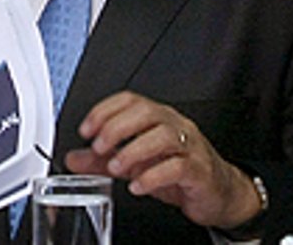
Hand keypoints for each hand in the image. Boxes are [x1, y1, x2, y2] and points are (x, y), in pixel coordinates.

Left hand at [63, 91, 262, 229]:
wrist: (219, 193)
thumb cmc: (179, 171)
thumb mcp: (135, 163)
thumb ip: (103, 159)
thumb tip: (73, 158)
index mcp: (158, 118)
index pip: (130, 100)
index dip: (104, 110)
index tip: (85, 129)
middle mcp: (175, 126)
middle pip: (145, 112)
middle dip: (116, 128)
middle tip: (98, 148)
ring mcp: (191, 146)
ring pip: (163, 136)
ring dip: (133, 151)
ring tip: (115, 167)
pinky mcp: (200, 170)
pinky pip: (178, 167)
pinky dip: (153, 176)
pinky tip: (137, 186)